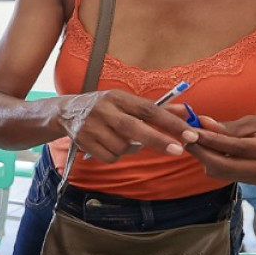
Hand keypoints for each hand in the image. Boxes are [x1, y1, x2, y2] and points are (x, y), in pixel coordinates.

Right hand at [57, 90, 197, 161]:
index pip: (149, 109)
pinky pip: (110, 157)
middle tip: (179, 151)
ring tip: (123, 139)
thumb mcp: (128, 102)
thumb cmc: (106, 107)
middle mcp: (104, 109)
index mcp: (118, 97)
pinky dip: (115, 155)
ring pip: (123, 147)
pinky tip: (109, 145)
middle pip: (134, 128)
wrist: (66, 112)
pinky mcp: (83, 141)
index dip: (170, 122)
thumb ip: (157, 109)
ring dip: (130, 149)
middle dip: (158, 140)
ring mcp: (91, 126)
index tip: (189, 133)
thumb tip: (185, 112)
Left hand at [182, 114, 255, 182]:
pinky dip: (214, 164)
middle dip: (203, 153)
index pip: (238, 147)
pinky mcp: (254, 185)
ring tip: (195, 143)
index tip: (192, 131)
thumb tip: (203, 123)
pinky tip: (208, 151)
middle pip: (228, 166)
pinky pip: (227, 176)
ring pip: (224, 174)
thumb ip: (231, 127)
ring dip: (205, 159)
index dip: (213, 140)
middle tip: (186, 139)